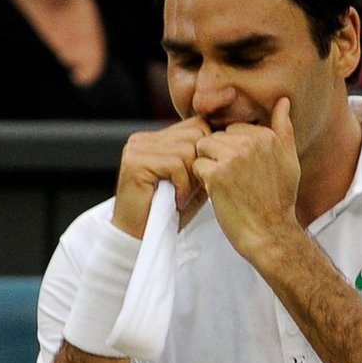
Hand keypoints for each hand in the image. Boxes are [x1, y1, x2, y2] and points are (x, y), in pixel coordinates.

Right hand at [113, 115, 209, 237]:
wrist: (138, 237)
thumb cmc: (165, 213)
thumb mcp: (192, 184)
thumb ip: (204, 163)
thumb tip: (226, 145)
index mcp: (157, 139)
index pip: (196, 125)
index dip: (207, 151)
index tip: (202, 178)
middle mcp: (145, 139)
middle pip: (194, 134)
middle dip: (201, 164)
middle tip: (192, 190)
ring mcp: (137, 148)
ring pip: (186, 149)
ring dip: (191, 178)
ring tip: (182, 197)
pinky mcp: (135, 162)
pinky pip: (174, 164)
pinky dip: (182, 185)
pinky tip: (176, 200)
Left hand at [189, 97, 300, 261]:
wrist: (270, 234)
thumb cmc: (279, 201)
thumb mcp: (289, 161)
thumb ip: (284, 129)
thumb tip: (283, 101)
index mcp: (266, 136)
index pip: (233, 129)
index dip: (233, 150)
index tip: (243, 171)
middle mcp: (250, 142)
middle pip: (216, 137)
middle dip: (219, 156)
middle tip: (234, 181)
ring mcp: (232, 157)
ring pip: (203, 148)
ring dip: (208, 166)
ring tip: (225, 185)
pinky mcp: (216, 174)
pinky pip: (197, 165)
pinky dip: (202, 180)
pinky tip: (218, 193)